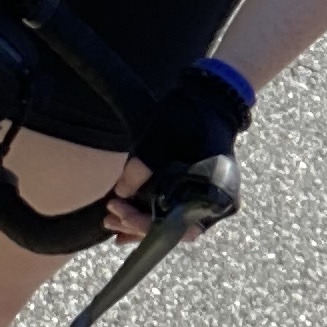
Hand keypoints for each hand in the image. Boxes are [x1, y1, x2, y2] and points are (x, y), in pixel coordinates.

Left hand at [104, 62, 250, 242]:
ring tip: (111, 221)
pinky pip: (173, 213)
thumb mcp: (161, 140)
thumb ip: (142, 169)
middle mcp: (215, 203)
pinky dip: (150, 217)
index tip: (121, 213)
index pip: (180, 226)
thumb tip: (120, 193)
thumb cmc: (190, 117)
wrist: (209, 97)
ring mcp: (205, 198)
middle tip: (110, 218)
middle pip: (174, 229)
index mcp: (216, 193)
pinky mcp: (195, 191)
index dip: (146, 224)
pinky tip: (125, 222)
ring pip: (171, 224)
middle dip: (139, 226)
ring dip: (141, 223)